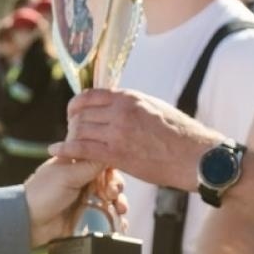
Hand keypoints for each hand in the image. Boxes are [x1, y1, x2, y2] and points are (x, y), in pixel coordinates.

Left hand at [22, 158, 126, 247]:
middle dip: (116, 186)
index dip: (111, 167)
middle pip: (110, 179)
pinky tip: (119, 222)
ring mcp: (86, 198)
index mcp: (75, 163)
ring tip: (119, 210)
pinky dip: (116, 219)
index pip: (101, 159)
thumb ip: (90, 163)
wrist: (29, 224)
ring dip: (119, 202)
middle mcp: (82, 179)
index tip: (111, 176)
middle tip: (111, 195)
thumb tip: (111, 151)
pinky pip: (108, 216)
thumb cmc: (43, 193)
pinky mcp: (88, 216)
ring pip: (112, 197)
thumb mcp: (67, 174)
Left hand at [52, 88, 218, 191]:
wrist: (196, 157)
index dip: (77, 106)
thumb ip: (134, 106)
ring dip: (71, 138)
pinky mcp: (118, 154)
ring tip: (68, 146)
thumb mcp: (157, 108)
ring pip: (79, 131)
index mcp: (130, 98)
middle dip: (72, 124)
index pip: (90, 96)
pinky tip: (57, 152)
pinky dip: (66, 150)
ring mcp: (118, 132)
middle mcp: (121, 111)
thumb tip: (119, 105)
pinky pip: (82, 149)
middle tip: (72, 134)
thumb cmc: (183, 135)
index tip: (75, 115)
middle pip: (81, 114)